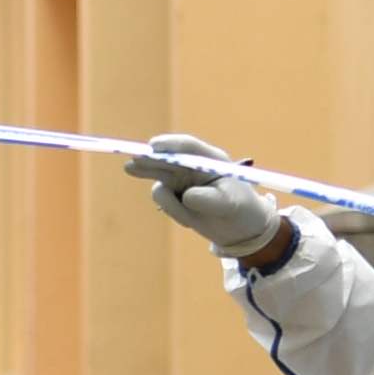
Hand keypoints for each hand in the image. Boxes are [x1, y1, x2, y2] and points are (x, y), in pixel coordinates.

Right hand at [125, 132, 285, 261]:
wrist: (241, 229)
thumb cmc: (241, 209)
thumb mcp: (229, 204)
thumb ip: (209, 199)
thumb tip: (186, 196)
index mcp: (210, 159)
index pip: (187, 147)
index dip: (169, 145)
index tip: (153, 147)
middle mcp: (193, 167)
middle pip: (165, 159)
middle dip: (149, 161)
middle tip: (132, 163)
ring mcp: (182, 181)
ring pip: (159, 180)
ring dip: (167, 198)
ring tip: (187, 215)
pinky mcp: (175, 196)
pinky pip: (164, 201)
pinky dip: (174, 212)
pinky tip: (191, 220)